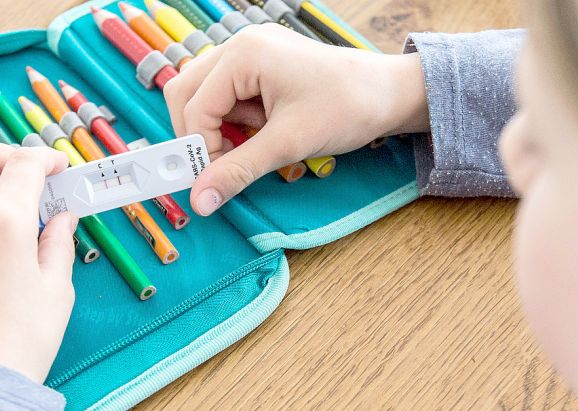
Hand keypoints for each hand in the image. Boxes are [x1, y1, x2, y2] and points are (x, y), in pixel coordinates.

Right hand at [164, 24, 428, 215]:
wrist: (390, 94)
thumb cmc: (347, 107)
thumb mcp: (288, 144)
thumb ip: (238, 170)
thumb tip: (200, 199)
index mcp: (244, 54)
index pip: (194, 106)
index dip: (199, 148)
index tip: (211, 181)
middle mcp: (241, 44)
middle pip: (187, 93)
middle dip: (199, 135)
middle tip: (220, 167)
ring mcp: (252, 52)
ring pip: (206, 95)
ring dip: (219, 129)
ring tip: (254, 146)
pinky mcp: (263, 65)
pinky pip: (230, 95)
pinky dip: (237, 121)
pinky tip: (263, 133)